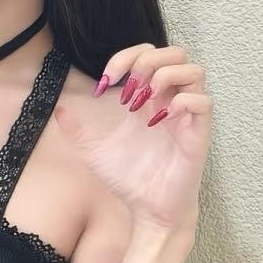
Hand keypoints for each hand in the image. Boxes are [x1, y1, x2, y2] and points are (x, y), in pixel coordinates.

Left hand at [51, 44, 210, 237]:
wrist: (146, 209)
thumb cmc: (127, 177)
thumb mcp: (93, 149)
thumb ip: (77, 128)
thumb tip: (59, 109)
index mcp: (148, 97)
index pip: (148, 53)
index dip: (126, 56)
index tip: (106, 80)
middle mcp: (169, 101)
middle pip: (175, 53)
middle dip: (148, 61)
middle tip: (129, 88)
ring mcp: (185, 116)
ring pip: (194, 70)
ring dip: (166, 76)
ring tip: (146, 99)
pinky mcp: (197, 134)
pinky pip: (203, 102)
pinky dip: (183, 102)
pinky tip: (160, 118)